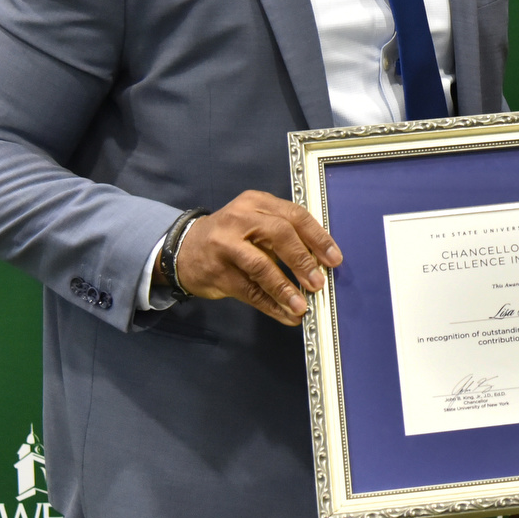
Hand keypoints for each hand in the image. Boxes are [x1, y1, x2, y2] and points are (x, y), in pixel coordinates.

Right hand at [164, 191, 340, 325]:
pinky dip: (270, 304)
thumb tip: (320, 263)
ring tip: (301, 306)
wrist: (184, 249)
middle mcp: (240, 218)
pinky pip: (248, 290)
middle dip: (302, 261)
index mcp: (257, 202)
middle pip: (279, 235)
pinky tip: (285, 315)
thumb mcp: (256, 223)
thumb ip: (284, 235)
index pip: (294, 216)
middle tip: (318, 283)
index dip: (317, 238)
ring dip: (285, 288)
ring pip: (261, 266)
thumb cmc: (231, 236)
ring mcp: (225, 244)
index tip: (334, 259)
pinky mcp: (216, 271)